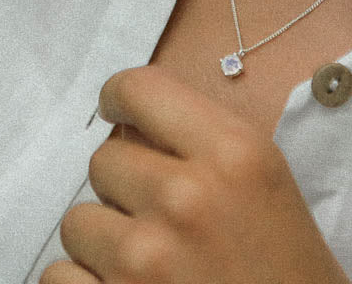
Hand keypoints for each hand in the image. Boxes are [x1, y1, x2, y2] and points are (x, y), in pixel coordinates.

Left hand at [40, 66, 350, 283]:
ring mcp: (144, 259)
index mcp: (234, 154)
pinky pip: (59, 277)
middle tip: (157, 222)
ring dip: (103, 246)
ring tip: (147, 270)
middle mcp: (186, 196)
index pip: (140, 88)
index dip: (120, 98)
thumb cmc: (292, 279)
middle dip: (123, 190)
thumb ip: (206, 149)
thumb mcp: (267, 191)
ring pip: (78, 222)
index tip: (118, 115)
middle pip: (104, 161)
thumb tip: (131, 124)